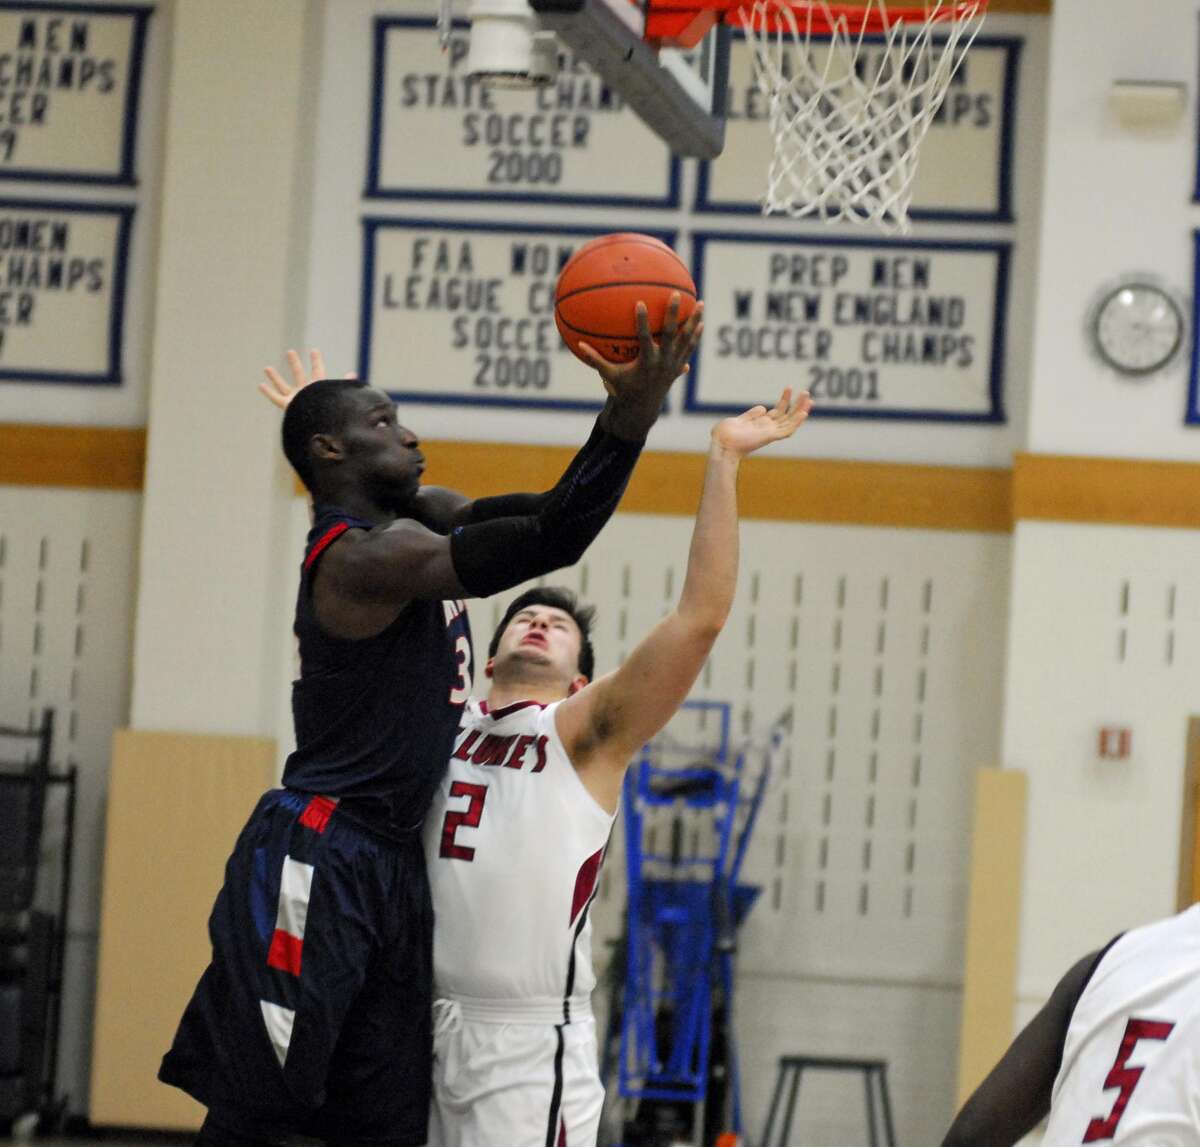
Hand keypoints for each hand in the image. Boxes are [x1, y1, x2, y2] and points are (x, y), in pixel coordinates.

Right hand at [259, 348, 354, 409]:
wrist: (320, 422)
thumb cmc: (330, 408)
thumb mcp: (337, 393)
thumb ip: (344, 384)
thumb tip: (353, 374)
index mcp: (318, 388)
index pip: (318, 371)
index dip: (317, 361)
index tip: (314, 350)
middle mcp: (306, 392)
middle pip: (299, 374)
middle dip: (294, 363)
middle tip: (290, 351)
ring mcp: (296, 399)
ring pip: (283, 385)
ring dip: (275, 377)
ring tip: (267, 368)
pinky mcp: (288, 405)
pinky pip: (276, 398)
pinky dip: (268, 392)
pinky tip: (260, 385)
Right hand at [580, 293, 703, 439]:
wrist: (642, 409)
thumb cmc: (623, 389)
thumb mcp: (608, 375)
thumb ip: (595, 359)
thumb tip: (578, 344)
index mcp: (646, 363)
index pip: (645, 339)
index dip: (643, 321)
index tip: (640, 303)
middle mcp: (663, 362)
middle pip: (671, 334)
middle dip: (674, 314)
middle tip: (677, 295)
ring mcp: (673, 364)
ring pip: (686, 339)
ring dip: (694, 321)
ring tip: (701, 303)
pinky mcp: (678, 366)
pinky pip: (689, 347)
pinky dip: (695, 336)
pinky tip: (700, 322)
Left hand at [711, 388, 812, 457]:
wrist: (721, 444)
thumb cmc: (725, 435)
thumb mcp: (739, 420)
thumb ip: (751, 415)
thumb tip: (763, 408)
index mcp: (760, 425)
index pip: (778, 412)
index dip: (785, 400)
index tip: (789, 388)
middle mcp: (767, 429)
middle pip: (787, 416)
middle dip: (797, 405)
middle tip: (807, 393)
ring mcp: (769, 433)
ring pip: (790, 422)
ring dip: (800, 410)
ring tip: (809, 398)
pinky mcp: (769, 437)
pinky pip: (786, 430)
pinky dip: (796, 423)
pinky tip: (804, 413)